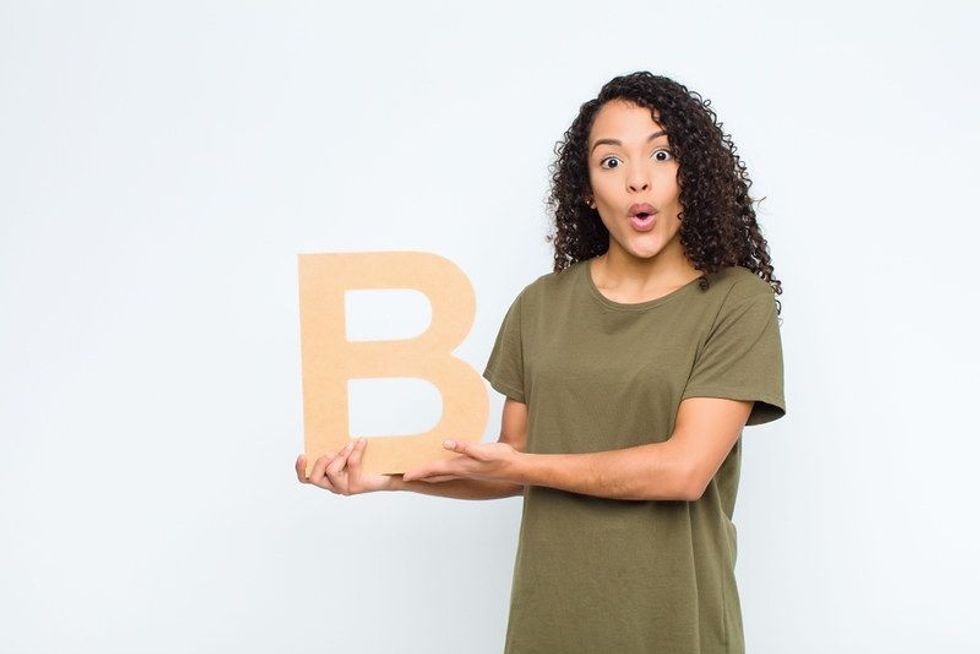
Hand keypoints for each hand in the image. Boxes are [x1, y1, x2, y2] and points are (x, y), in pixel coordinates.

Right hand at [295, 437, 393, 495]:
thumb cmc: (368, 462)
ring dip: (340, 454)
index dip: (300, 469)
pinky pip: (351, 464)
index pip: (306, 478)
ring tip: (350, 444)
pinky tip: (362, 442)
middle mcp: (334, 486)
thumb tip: (329, 432)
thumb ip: (336, 448)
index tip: (302, 455)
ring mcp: (345, 488)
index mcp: (328, 479)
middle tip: (331, 451)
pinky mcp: (357, 486)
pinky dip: (355, 450)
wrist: (391, 473)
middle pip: (314, 477)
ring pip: (331, 470)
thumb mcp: (348, 453)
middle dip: (320, 461)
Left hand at [401, 440, 522, 483]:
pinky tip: (438, 464)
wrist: (517, 468)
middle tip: (402, 478)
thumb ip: (465, 447)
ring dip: (426, 474)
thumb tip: (446, 443)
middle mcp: (459, 470)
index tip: (403, 476)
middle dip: (417, 476)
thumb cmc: (502, 459)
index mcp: (459, 467)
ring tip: (414, 472)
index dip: (418, 472)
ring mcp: (464, 471)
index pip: (433, 470)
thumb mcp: (484, 451)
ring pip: (439, 474)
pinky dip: (438, 469)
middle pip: (432, 475)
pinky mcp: (469, 468)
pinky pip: (448, 470)